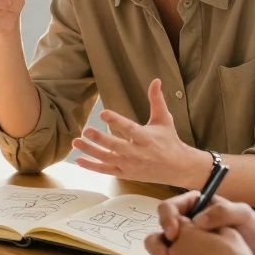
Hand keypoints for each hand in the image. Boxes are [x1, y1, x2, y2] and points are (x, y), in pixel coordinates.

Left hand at [71, 78, 201, 184]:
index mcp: (146, 138)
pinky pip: (105, 170)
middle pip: (116, 146)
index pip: (129, 128)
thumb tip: (156, 80)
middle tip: (86, 130)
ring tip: (76, 142)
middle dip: (100, 139)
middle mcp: (137, 152)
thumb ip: (156, 100)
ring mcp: (130, 164)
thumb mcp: (164, 119)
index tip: (103, 112)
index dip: (116, 121)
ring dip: (90, 151)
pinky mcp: (125, 173)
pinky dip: (92, 166)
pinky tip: (78, 160)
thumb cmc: (169, 141)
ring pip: (107, 158)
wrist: (178, 168)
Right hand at [155, 190, 254, 254]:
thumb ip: (222, 212)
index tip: (174, 233)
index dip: (166, 219)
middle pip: (158, 234)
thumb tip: (197, 221)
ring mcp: (185, 252)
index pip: (168, 209)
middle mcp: (185, 230)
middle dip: (157, 246)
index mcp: (194, 210)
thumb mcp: (243, 214)